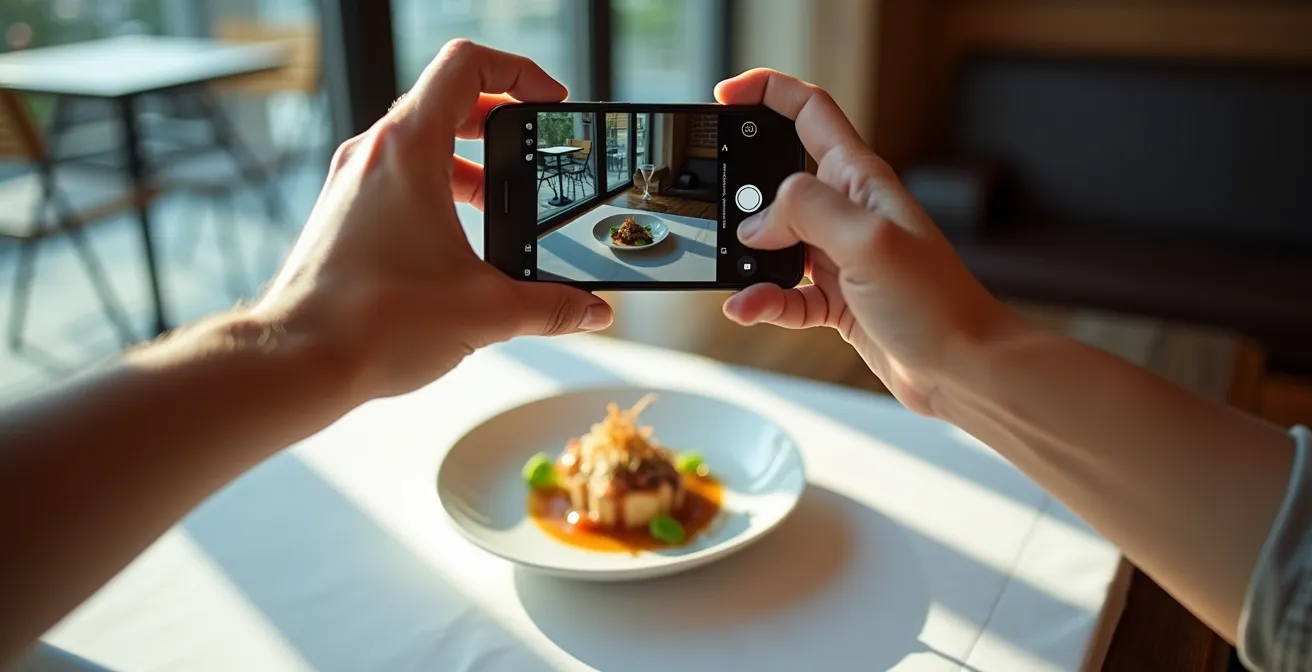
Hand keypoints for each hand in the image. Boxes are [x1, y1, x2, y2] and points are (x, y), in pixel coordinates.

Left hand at [252, 40, 612, 400]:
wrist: (298, 361)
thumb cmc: (374, 323)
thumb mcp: (487, 310)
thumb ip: (551, 306)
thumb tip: (591, 311)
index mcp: (408, 149)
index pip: (467, 65)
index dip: (520, 72)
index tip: (550, 103)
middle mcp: (374, 154)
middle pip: (448, 102)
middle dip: (502, 123)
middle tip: (537, 151)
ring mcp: (353, 182)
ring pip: (423, 145)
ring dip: (471, 165)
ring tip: (507, 205)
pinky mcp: (344, 214)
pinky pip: (400, 180)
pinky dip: (439, 193)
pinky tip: (463, 244)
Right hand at [716, 70, 1017, 414]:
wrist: (963, 367)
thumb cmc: (935, 302)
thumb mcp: (868, 240)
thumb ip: (807, 212)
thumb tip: (757, 222)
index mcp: (860, 179)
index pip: (809, 112)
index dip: (768, 93)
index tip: (725, 96)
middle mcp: (847, 211)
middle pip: (779, 181)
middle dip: (742, 193)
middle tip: (718, 214)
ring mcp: (840, 256)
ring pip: (775, 243)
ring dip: (748, 259)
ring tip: (736, 277)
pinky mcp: (836, 300)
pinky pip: (783, 293)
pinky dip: (762, 301)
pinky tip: (749, 308)